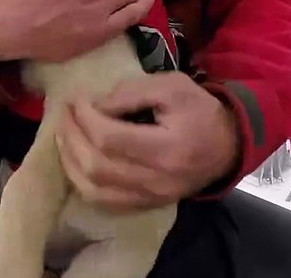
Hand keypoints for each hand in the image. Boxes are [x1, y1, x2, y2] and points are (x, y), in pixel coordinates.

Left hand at [56, 72, 241, 211]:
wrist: (227, 145)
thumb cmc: (199, 111)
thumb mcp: (171, 86)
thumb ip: (131, 92)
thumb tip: (94, 105)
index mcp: (166, 147)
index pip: (110, 139)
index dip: (85, 118)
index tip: (77, 99)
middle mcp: (156, 179)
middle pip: (96, 166)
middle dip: (71, 136)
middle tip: (64, 113)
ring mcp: (149, 197)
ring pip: (94, 189)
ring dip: (70, 161)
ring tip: (63, 135)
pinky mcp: (145, 204)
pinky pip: (103, 201)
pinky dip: (82, 182)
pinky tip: (74, 161)